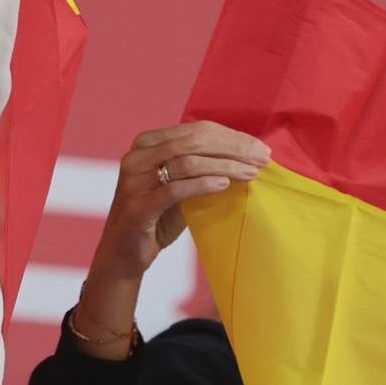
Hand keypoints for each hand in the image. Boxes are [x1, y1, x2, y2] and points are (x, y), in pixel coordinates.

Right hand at [87, 122, 268, 288]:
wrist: (123, 254)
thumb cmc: (157, 218)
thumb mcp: (179, 186)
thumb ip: (201, 168)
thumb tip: (247, 157)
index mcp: (147, 144)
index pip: (195, 130)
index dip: (231, 136)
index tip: (260, 148)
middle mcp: (136, 157)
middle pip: (193, 141)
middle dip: (233, 148)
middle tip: (262, 158)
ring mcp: (134, 181)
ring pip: (186, 162)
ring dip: (224, 166)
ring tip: (250, 173)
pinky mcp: (137, 206)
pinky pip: (175, 189)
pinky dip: (204, 184)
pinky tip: (225, 185)